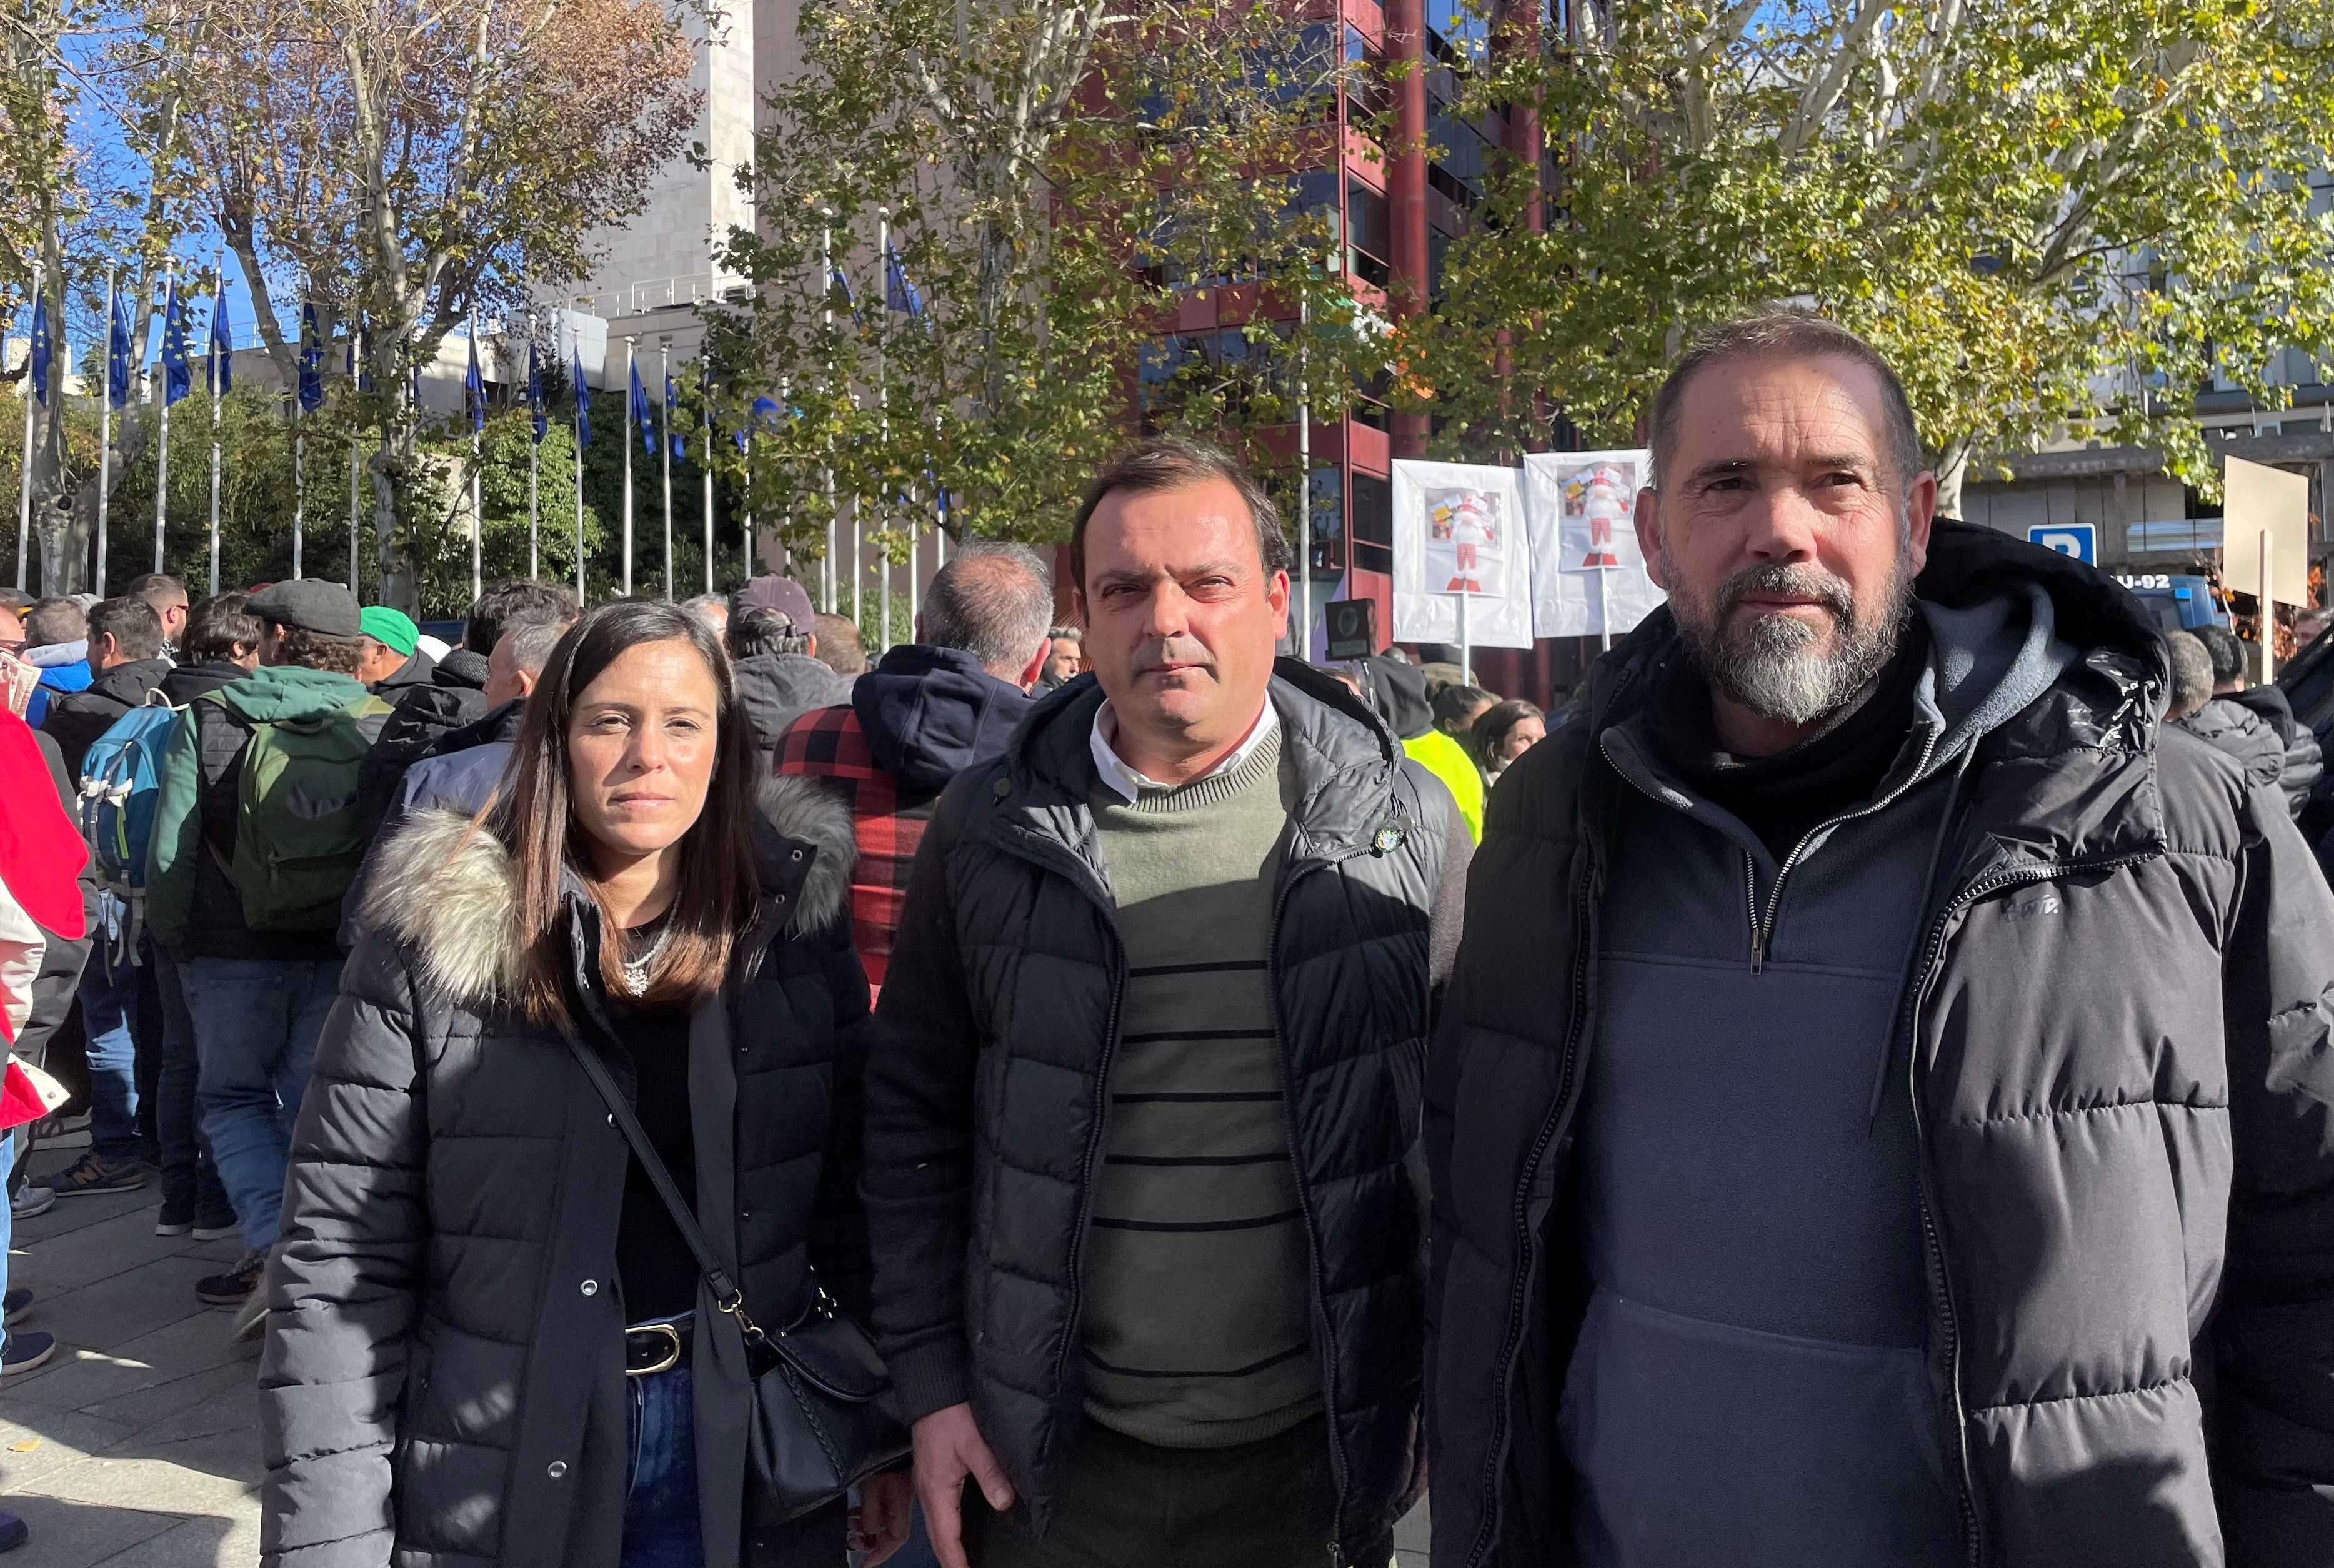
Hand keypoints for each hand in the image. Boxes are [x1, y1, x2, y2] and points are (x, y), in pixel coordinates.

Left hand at [854, 1469, 914, 1565]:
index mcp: (901, 1504)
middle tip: (851, 1542)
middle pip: (890, 1530)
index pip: (897, 1537)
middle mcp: (902, 1501)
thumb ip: (871, 1515)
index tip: (866, 1563)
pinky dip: (867, 1513)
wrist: (887, 1434)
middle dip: (871, 1540)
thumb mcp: (870, 1488)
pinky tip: (854, 1512)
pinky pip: (880, 1506)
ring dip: (867, 1526)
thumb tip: (871, 1537)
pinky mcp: (891, 1484)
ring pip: (883, 1518)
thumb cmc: (878, 1462)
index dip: (882, 1552)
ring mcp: (897, 1493)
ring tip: (849, 1526)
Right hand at [913, 1402, 1014, 1567]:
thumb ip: (990, 1473)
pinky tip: (953, 1530)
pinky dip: (943, 1528)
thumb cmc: (953, 1416)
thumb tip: (1004, 1503)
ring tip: (959, 1561)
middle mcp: (927, 1491)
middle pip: (936, 1535)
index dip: (956, 1559)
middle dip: (948, 1558)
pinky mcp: (929, 1475)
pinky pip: (934, 1511)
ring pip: (933, 1524)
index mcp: (937, 1489)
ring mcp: (925, 1483)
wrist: (932, 1390)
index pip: (946, 1534)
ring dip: (945, 1545)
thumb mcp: (976, 1443)